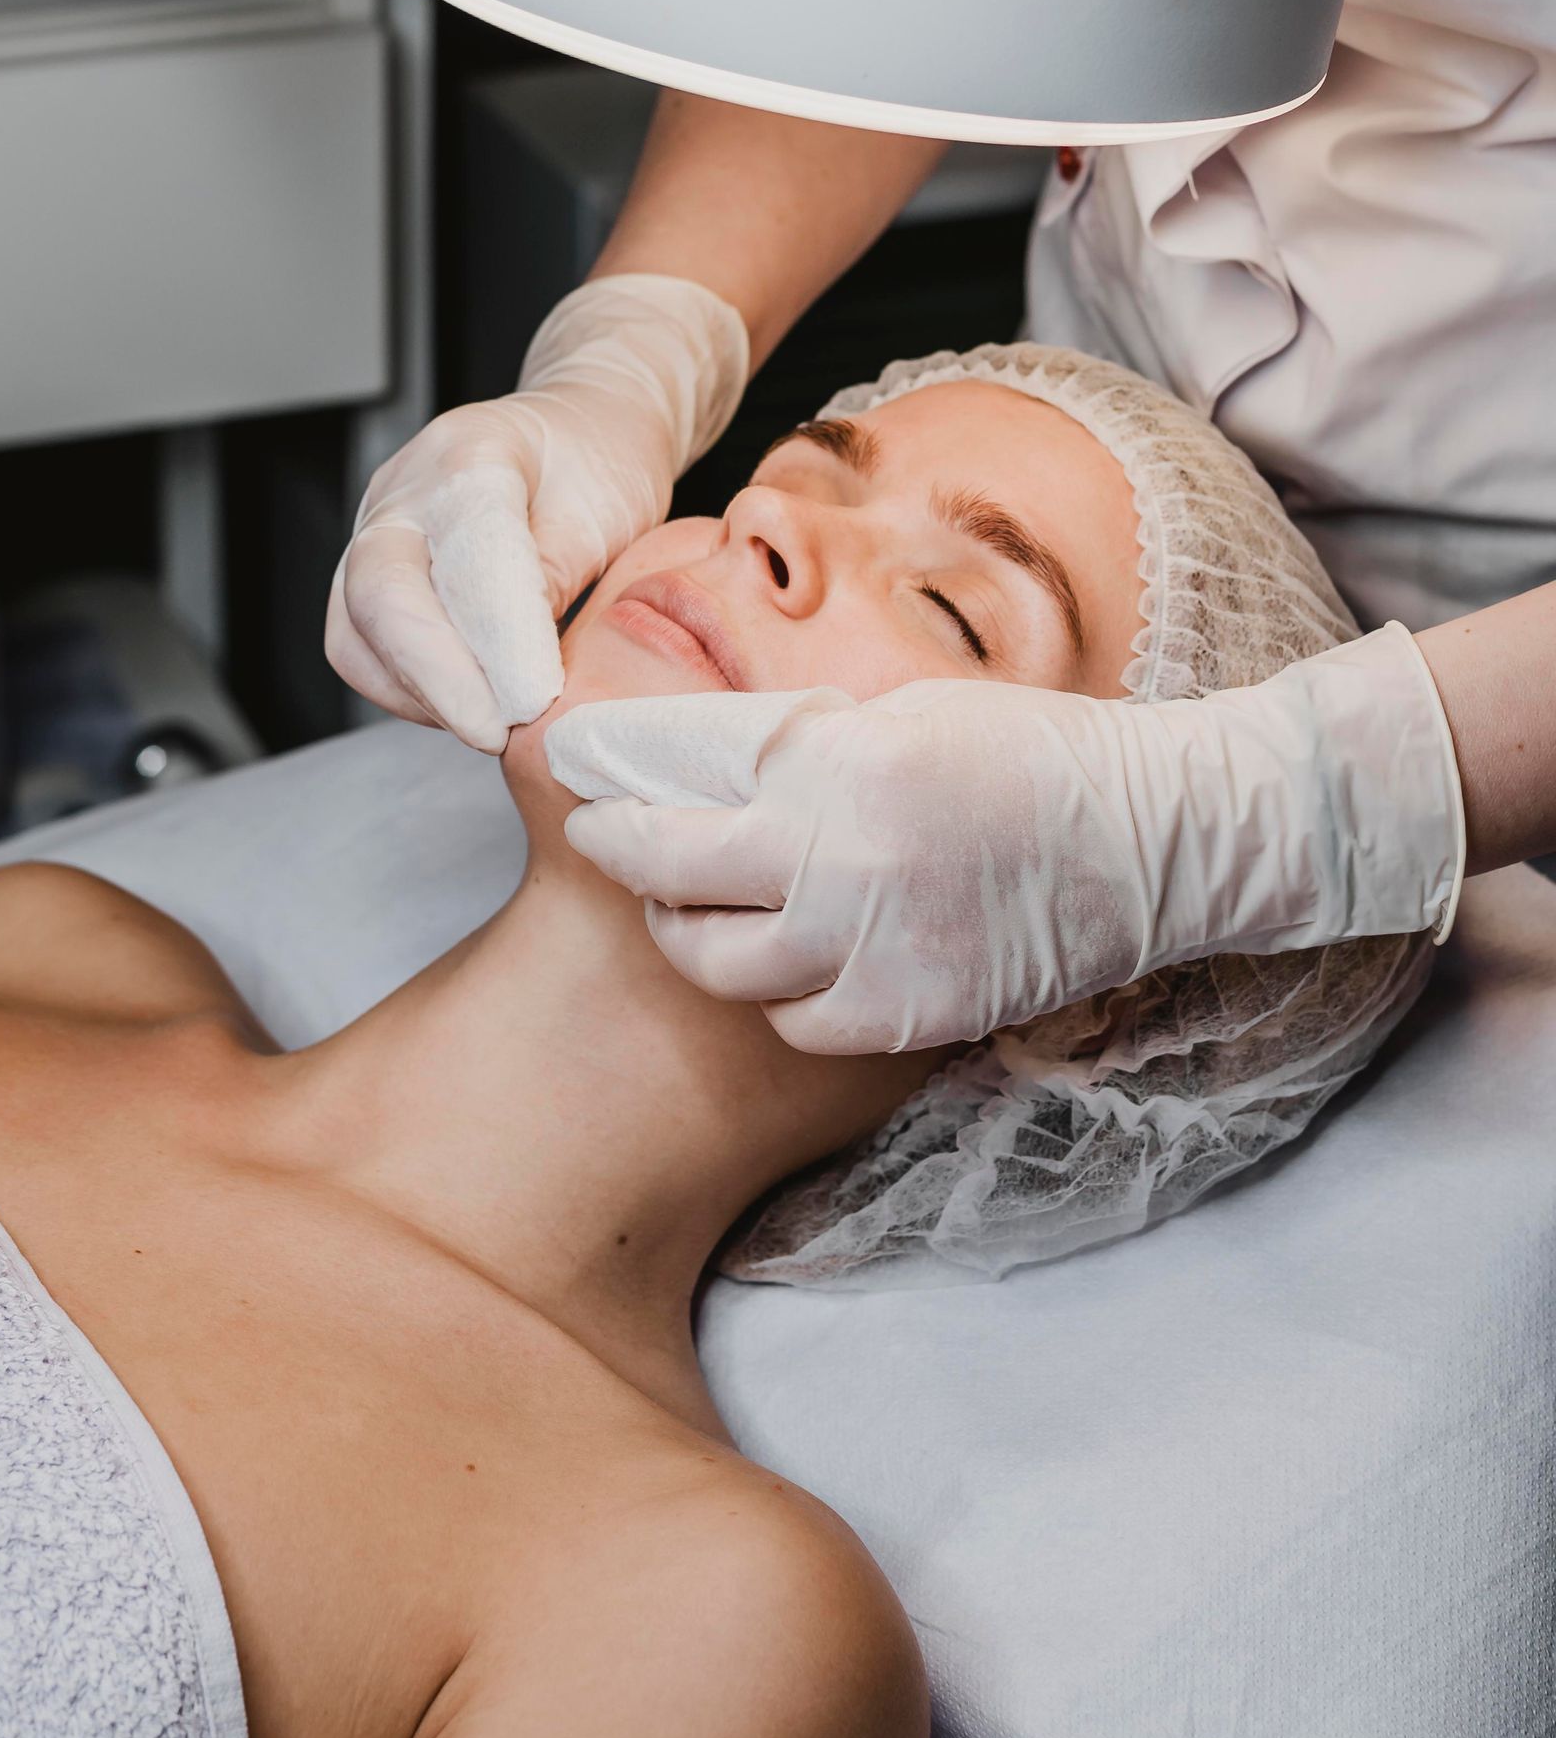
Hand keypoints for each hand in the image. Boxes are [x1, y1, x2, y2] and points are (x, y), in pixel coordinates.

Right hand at [326, 276, 747, 753]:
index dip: (495, 640)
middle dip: (436, 680)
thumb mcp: (608, 510)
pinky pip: (360, 644)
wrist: (580, 429)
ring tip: (489, 720)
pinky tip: (465, 700)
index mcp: (472, 454)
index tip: (532, 701)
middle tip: (496, 731)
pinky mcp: (368, 570)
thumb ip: (554, 579)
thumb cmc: (599, 461)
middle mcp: (404, 488)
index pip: (465, 556)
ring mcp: (376, 528)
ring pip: (355, 630)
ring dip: (418, 691)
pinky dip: (407, 688)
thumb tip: (518, 672)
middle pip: (380, 592)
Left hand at [546, 626, 1465, 1051]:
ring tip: (698, 910)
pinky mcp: (916, 1015)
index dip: (612, 820)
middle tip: (620, 856)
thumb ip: (804, 748)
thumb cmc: (1034, 749)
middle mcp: (844, 873)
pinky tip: (790, 960)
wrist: (1155, 835)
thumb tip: (709, 766)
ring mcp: (880, 955)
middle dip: (634, 879)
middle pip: (683, 902)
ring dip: (697, 941)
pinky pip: (803, 1024)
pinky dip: (781, 996)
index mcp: (836, 780)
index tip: (583, 805)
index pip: (678, 814)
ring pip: (731, 974)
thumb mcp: (902, 713)